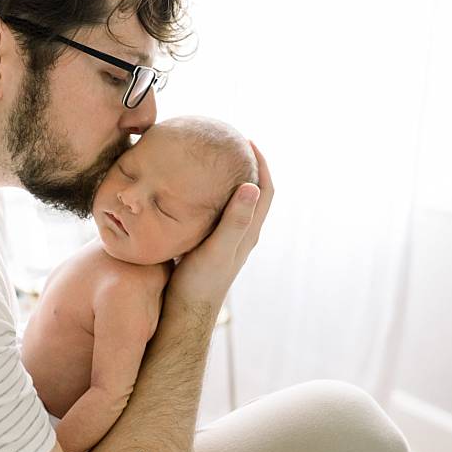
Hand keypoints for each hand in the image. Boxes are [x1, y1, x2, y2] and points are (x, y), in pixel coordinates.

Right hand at [164, 141, 273, 318]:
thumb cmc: (200, 281)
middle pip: (253, 193)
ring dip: (230, 181)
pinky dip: (212, 196)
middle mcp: (242, 234)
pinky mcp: (210, 246)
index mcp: (249, 231)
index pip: (265, 190)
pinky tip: (192, 192)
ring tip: (213, 162)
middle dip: (247, 167)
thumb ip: (235, 220)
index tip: (247, 140)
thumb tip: (252, 186)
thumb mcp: (218, 248)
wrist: (186, 311)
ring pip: (234, 203)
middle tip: (230, 145)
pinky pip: (217, 213)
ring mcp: (227, 241)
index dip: (262, 163)